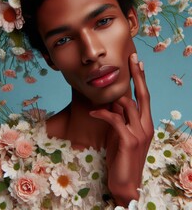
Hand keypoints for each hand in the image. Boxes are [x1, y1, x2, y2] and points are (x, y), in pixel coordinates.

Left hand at [90, 53, 153, 206]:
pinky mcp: (129, 141)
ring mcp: (139, 133)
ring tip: (99, 99)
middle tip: (133, 57)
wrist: (125, 182)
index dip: (142, 79)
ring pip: (128, 105)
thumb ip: (122, 118)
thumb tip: (115, 102)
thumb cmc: (122, 157)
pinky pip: (114, 119)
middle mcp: (146, 126)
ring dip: (112, 98)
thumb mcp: (122, 135)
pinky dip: (102, 113)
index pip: (145, 97)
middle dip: (138, 75)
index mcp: (145, 124)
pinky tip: (92, 112)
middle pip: (143, 95)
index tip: (138, 63)